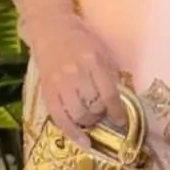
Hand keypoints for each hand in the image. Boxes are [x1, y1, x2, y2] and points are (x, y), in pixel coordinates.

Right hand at [37, 22, 124, 149]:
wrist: (50, 28)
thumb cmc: (79, 38)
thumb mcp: (101, 50)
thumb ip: (109, 73)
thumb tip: (119, 100)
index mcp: (92, 61)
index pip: (108, 93)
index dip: (117, 111)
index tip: (122, 121)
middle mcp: (75, 74)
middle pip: (93, 106)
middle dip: (102, 115)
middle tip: (104, 115)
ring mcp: (59, 84)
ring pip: (78, 115)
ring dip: (89, 122)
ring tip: (92, 119)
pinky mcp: (47, 92)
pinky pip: (59, 118)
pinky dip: (72, 133)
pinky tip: (83, 141)